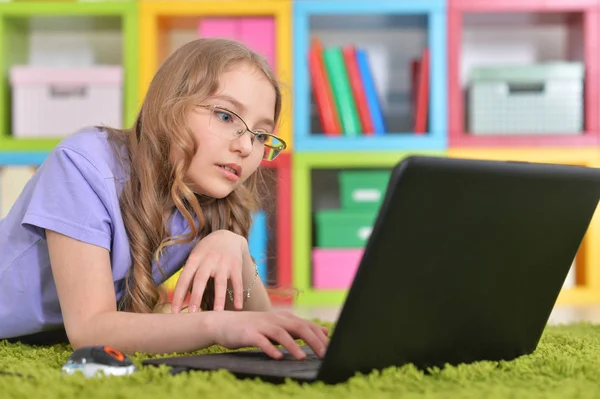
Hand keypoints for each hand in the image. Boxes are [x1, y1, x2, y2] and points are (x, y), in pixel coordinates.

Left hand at [171, 230, 246, 312]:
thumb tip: (181, 299)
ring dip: (219, 298)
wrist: (227, 236)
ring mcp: (223, 263)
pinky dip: (238, 294)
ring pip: (220, 283)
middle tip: (192, 313)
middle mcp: (208, 260)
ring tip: (217, 313)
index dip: (178, 295)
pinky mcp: (236, 266)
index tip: (174, 312)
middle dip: (196, 296)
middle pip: (201, 279)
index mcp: (195, 259)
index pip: (184, 278)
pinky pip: (237, 282)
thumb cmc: (206, 252)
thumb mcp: (195, 257)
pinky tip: (238, 307)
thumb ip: (189, 275)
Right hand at [211, 310, 329, 359]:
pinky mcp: (248, 334)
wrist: (223, 324)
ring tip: (302, 357)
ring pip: (280, 333)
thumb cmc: (252, 328)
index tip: (332, 347)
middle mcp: (274, 319)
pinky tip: (277, 357)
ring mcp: (261, 325)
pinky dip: (270, 349)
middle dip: (312, 340)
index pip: (305, 324)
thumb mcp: (276, 326)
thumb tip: (322, 332)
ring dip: (293, 345)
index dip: (319, 335)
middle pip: (297, 327)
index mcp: (282, 318)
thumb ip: (297, 329)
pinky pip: (261, 341)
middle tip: (324, 354)